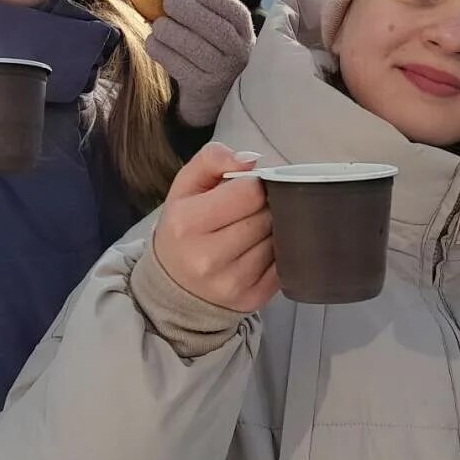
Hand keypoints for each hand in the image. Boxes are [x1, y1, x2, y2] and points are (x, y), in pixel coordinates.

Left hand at [147, 0, 254, 126]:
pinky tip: (154, 42)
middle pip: (215, 28)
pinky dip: (159, 49)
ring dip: (168, 30)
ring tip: (159, 25)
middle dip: (186, 10)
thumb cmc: (210, 44)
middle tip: (169, 3)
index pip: (234, 10)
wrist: (213, 91)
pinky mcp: (201, 86)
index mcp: (244, 29)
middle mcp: (238, 51)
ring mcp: (221, 72)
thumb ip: (201, 4)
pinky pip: (175, 64)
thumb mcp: (218, 23)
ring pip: (192, 46)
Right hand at [152, 143, 278, 312]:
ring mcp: (231, 283)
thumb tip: (252, 160)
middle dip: (266, 207)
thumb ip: (212, 159)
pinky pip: (285, 264)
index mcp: (187, 223)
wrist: (174, 284)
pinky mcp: (252, 300)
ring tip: (254, 230)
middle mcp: (207, 258)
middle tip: (251, 211)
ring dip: (273, 230)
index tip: (248, 189)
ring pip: (279, 239)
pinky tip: (260, 250)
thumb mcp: (185, 186)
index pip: (249, 192)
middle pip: (267, 216)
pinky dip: (278, 253)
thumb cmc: (184, 228)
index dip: (255, 185)